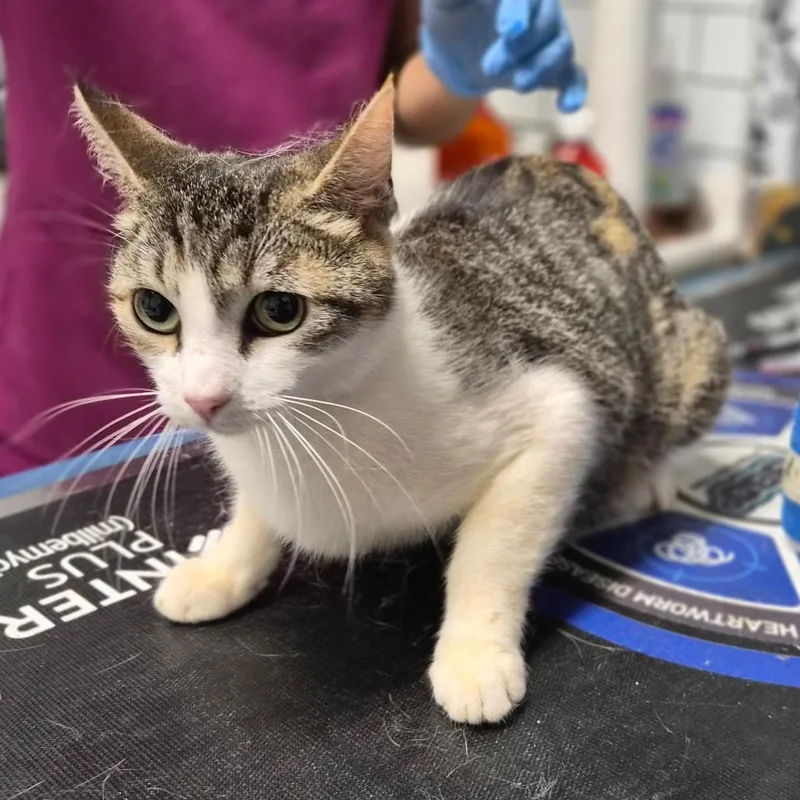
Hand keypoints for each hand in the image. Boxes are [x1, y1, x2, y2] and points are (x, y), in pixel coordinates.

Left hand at [420, 0, 586, 111]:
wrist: (457, 53)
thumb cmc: (452, 18)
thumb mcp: (444, 4)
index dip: (519, 11)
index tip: (507, 30)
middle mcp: (542, 11)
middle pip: (546, 24)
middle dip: (521, 48)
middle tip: (490, 68)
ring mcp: (550, 41)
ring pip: (561, 50)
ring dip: (541, 68)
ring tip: (518, 86)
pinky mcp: (553, 71)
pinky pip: (574, 78)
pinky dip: (574, 91)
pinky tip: (567, 106)